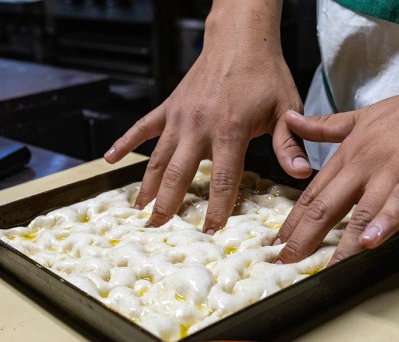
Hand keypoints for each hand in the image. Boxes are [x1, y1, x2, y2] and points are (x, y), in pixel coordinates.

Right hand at [104, 0, 309, 231]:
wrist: (240, 38)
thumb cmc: (265, 73)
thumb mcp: (286, 108)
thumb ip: (289, 144)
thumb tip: (301, 174)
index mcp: (229, 130)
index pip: (222, 180)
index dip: (216, 209)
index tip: (209, 232)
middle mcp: (198, 126)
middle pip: (179, 175)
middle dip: (168, 205)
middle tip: (157, 228)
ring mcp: (179, 117)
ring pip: (158, 158)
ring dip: (147, 186)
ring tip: (139, 209)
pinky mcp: (168, 107)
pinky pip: (142, 128)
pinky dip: (124, 143)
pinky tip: (110, 158)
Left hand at [276, 95, 398, 264]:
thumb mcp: (358, 118)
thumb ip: (322, 127)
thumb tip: (289, 120)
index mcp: (346, 158)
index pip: (312, 195)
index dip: (292, 220)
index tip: (277, 242)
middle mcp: (361, 168)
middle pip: (326, 208)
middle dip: (305, 238)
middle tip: (288, 262)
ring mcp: (388, 174)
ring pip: (360, 212)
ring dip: (344, 241)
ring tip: (330, 265)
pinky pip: (396, 204)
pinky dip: (384, 223)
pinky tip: (372, 242)